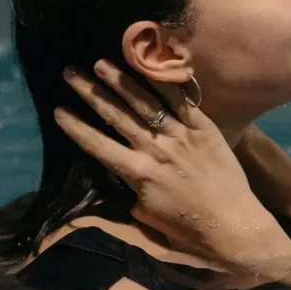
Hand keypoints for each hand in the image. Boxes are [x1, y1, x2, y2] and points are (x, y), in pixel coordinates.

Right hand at [54, 60, 290, 264]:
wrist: (233, 223)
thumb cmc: (188, 227)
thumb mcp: (146, 215)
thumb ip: (128, 191)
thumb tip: (112, 176)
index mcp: (137, 173)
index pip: (97, 144)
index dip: (75, 126)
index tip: (57, 109)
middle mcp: (156, 149)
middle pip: (116, 114)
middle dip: (90, 91)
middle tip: (70, 72)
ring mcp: (182, 136)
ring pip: (146, 102)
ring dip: (122, 80)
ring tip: (102, 62)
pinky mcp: (205, 129)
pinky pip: (182, 101)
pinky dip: (165, 83)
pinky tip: (150, 67)